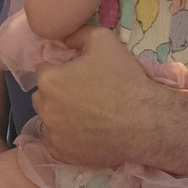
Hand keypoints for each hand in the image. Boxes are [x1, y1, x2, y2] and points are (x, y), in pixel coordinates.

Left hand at [35, 27, 165, 169]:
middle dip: (56, 93)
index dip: (60, 70)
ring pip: (47, 120)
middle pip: (42, 96)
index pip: (43, 70)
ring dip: (58, 115)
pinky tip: (83, 132)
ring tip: (83, 116)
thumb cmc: (123, 80)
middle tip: (82, 95)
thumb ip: (77, 33)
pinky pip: (55, 142)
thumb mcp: (103, 40)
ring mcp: (52, 134)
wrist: (145, 122)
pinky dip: (64, 138)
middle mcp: (44, 108)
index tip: (77, 75)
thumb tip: (63, 38)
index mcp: (49, 80)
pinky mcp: (62, 154)